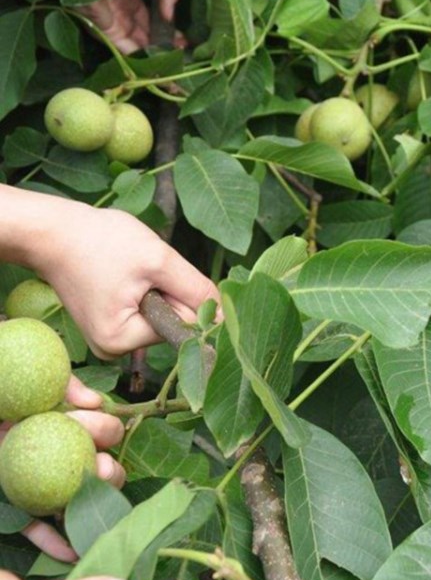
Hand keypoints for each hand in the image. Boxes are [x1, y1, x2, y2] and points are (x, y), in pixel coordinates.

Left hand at [0, 376, 125, 561]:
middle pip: (98, 469)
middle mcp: (61, 455)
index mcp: (65, 425)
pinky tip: (70, 554)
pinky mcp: (17, 506)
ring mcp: (41, 483)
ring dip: (90, 505)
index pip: (99, 429)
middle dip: (110, 472)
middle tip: (99, 468)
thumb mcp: (31, 382)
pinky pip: (36, 527)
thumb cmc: (6, 391)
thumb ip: (63, 386)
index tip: (86, 420)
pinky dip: (53, 541)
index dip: (102, 427)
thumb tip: (93, 401)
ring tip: (91, 507)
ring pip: (76, 500)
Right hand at [30, 201, 219, 359]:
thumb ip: (196, 289)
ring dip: (156, 288)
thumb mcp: (159, 260)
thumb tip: (226, 318)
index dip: (181, 295)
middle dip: (166, 291)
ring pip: (160, 313)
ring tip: (127, 269)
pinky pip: (145, 308)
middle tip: (138, 268)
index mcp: (121, 341)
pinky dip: (144, 289)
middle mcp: (113, 349)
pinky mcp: (109, 324)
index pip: (183, 325)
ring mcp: (110, 338)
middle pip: (171, 321)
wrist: (54, 231)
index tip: (156, 272)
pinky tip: (123, 274)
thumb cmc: (101, 241)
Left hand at [78, 0, 186, 53]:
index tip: (184, 41)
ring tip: (174, 63)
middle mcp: (122, 12)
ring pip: (138, 45)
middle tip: (182, 55)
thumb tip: (169, 16)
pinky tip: (157, 64)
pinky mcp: (107, 30)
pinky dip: (142, 57)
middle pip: (146, 35)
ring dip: (155, 55)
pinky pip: (127, 49)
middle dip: (164, 47)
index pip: (152, 19)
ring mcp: (114, 22)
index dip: (169, 30)